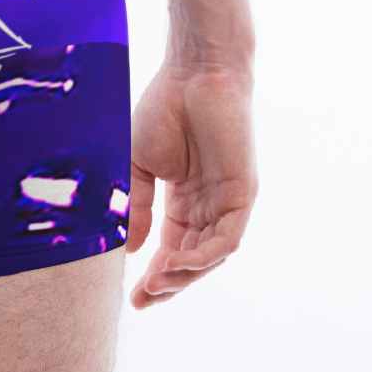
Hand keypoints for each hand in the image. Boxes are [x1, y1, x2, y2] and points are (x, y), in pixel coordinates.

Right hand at [127, 55, 256, 308]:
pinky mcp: (243, 192)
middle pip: (192, 259)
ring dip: (185, 274)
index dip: (154, 275)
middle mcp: (208, 205)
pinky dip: (205, 255)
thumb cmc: (164, 108)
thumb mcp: (139, 165)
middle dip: (168, 284)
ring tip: (156, 282)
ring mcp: (227, 201)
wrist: (193, 73)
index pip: (172, 248)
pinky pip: (228, 237)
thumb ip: (138, 205)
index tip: (132, 297)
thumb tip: (128, 248)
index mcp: (184, 199)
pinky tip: (178, 262)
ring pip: (211, 255)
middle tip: (143, 298)